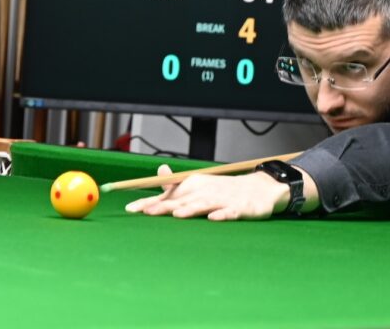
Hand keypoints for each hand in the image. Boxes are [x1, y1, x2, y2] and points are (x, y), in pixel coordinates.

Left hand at [124, 164, 289, 220]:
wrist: (259, 189)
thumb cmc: (224, 190)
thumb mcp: (199, 185)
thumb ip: (177, 183)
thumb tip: (159, 170)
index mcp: (193, 188)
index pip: (167, 196)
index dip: (148, 202)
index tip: (129, 209)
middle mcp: (205, 193)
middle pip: (181, 200)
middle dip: (163, 206)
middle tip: (145, 212)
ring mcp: (223, 200)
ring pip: (204, 205)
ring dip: (191, 209)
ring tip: (177, 214)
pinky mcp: (240, 209)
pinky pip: (230, 212)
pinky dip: (223, 215)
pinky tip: (214, 219)